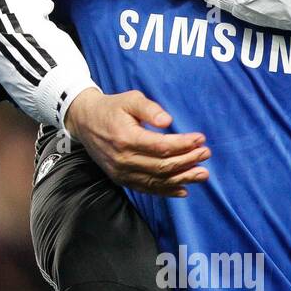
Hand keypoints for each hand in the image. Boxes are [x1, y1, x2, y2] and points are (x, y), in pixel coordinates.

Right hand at [63, 87, 209, 196]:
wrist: (84, 122)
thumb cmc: (111, 108)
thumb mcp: (130, 99)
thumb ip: (150, 108)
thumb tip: (168, 121)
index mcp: (126, 137)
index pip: (162, 147)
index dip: (184, 144)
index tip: (200, 138)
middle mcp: (123, 159)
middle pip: (163, 166)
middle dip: (188, 161)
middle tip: (206, 154)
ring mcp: (121, 172)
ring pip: (157, 181)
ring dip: (182, 179)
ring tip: (202, 174)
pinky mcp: (121, 179)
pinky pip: (146, 188)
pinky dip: (166, 191)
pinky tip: (183, 189)